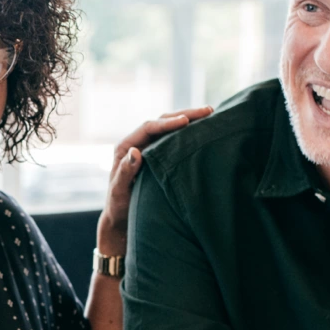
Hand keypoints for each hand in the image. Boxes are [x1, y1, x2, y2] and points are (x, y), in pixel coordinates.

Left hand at [96, 107, 212, 256]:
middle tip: (208, 111)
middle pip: (162, 122)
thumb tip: (135, 151)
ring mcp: (148, 149)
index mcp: (125, 147)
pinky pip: (174, 140)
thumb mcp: (119, 191)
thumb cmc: (119, 206)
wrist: (121, 217)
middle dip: (184, 115)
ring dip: (189, 120)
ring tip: (211, 114)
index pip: (148, 128)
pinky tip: (203, 130)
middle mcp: (137, 143)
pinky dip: (188, 134)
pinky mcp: (158, 156)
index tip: (186, 121)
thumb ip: (125, 172)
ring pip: (170, 129)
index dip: (167, 123)